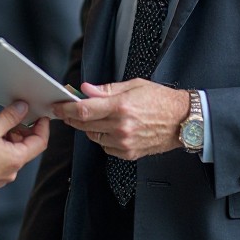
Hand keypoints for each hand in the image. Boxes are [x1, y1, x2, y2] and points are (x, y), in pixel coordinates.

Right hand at [0, 101, 49, 193]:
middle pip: (27, 147)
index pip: (41, 142)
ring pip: (14, 153)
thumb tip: (21, 108)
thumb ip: (9, 117)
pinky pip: (4, 160)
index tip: (41, 118)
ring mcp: (2, 175)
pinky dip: (2, 149)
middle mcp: (12, 170)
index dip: (43, 127)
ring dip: (11, 139)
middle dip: (23, 131)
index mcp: (16, 158)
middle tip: (14, 119)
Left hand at [53, 79, 188, 159]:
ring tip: (97, 117)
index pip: (84, 109)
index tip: (58, 106)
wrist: (181, 121)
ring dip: (88, 127)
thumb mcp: (134, 85)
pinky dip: (102, 137)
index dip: (66, 108)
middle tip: (67, 110)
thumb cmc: (161, 100)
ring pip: (93, 136)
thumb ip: (106, 89)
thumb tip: (86, 89)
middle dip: (72, 117)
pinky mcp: (127, 153)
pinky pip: (105, 146)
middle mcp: (121, 126)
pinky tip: (111, 128)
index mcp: (121, 106)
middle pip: (84, 124)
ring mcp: (124, 142)